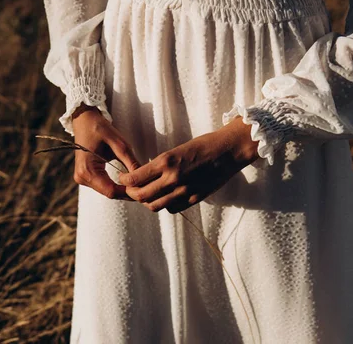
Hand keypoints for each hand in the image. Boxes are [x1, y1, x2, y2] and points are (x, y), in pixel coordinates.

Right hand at [71, 103, 140, 200]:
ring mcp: (82, 178)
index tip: (144, 189)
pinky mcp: (86, 176)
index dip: (128, 192)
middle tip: (145, 189)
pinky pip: (103, 185)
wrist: (84, 120)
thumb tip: (144, 178)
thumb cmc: (101, 129)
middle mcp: (82, 177)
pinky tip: (128, 182)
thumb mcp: (119, 143)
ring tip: (139, 185)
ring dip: (122, 190)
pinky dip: (116, 185)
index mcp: (87, 170)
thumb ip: (131, 162)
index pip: (111, 191)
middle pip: (109, 193)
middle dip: (127, 192)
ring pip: (107, 191)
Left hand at [118, 116, 259, 212]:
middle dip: (132, 194)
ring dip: (147, 201)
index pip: (135, 178)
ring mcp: (184, 191)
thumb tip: (144, 176)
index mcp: (166, 162)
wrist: (228, 151)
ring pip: (155, 206)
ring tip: (147, 194)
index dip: (125, 181)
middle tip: (131, 189)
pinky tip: (166, 196)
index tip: (123, 178)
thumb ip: (160, 165)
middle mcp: (172, 179)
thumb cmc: (203, 145)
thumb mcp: (176, 150)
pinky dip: (165, 205)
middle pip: (141, 196)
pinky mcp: (194, 199)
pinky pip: (172, 208)